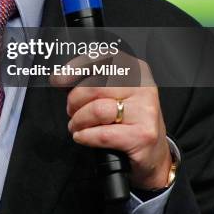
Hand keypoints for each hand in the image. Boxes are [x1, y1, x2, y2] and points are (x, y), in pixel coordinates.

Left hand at [65, 57, 170, 189]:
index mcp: (136, 70)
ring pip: (97, 110)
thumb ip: (95, 80)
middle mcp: (143, 87)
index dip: (76, 68)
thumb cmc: (130, 120)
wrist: (153, 154)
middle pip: (95, 87)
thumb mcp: (117, 93)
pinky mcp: (142, 135)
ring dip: (78, 121)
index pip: (102, 60)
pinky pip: (102, 134)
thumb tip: (62, 78)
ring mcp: (145, 111)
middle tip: (72, 110)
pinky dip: (86, 136)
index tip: (60, 79)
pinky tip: (83, 136)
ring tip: (77, 125)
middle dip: (75, 101)